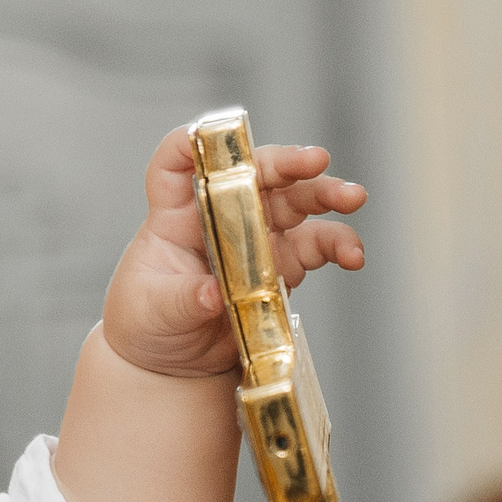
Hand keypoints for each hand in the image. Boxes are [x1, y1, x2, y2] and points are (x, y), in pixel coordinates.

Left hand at [101, 124, 366, 377]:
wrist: (174, 364)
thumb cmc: (149, 322)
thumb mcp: (152, 310)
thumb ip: (182, 300)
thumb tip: (210, 295)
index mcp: (175, 214)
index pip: (176, 164)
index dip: (189, 144)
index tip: (206, 136)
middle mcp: (220, 215)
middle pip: (253, 172)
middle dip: (287, 162)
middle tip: (317, 160)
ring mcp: (255, 237)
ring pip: (293, 201)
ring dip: (325, 195)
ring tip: (352, 198)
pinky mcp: (281, 266)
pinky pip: (315, 248)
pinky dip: (337, 246)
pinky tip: (352, 253)